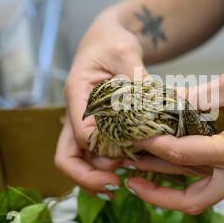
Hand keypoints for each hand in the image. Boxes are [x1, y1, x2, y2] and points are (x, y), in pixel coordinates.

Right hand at [55, 9, 146, 197]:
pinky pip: (96, 152)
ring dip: (98, 172)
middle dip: (88, 176)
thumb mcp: (126, 52)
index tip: (122, 160)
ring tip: (125, 180)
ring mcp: (84, 122)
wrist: (109, 38)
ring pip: (80, 159)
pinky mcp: (96, 125)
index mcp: (77, 94)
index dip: (99, 151)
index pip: (79, 133)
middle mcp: (76, 113)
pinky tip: (130, 167)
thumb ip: (136, 78)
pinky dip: (108, 163)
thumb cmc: (113, 41)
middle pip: (68, 156)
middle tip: (116, 184)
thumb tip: (155, 107)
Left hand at [127, 57, 223, 213]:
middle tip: (129, 179)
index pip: (184, 155)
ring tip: (138, 170)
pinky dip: (187, 173)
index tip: (132, 136)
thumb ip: (193, 98)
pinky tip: (168, 159)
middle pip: (193, 199)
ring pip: (200, 191)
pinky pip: (211, 178)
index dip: (154, 145)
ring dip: (169, 184)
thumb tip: (160, 105)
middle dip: (158, 193)